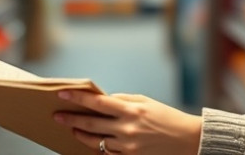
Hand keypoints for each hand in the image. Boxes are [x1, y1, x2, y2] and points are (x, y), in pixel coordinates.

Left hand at [54, 90, 201, 153]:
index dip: (77, 98)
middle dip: (71, 119)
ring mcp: (128, 146)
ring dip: (81, 134)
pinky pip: (108, 153)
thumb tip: (103, 100)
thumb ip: (123, 100)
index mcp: (131, 110)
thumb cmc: (166, 117)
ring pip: (96, 141)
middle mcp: (127, 128)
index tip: (62, 94)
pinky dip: (98, 147)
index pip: (97, 102)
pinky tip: (90, 142)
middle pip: (91, 123)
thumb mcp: (146, 102)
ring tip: (72, 129)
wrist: (187, 140)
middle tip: (57, 116)